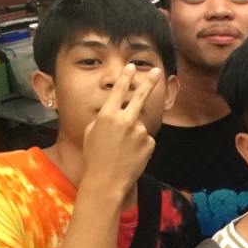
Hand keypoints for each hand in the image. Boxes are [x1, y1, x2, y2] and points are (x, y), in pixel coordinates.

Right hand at [81, 64, 158, 198]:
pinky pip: (146, 140)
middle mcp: (125, 120)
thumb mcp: (91, 132)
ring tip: (122, 150)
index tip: (131, 66)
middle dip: (148, 81)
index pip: (118, 90)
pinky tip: (131, 155)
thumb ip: (105, 119)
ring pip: (139, 126)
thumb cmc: (95, 156)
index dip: (125, 77)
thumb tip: (115, 111)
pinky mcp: (149, 143)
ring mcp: (139, 131)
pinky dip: (140, 145)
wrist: (106, 180)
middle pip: (140, 96)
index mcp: (107, 115)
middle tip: (156, 71)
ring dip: (133, 134)